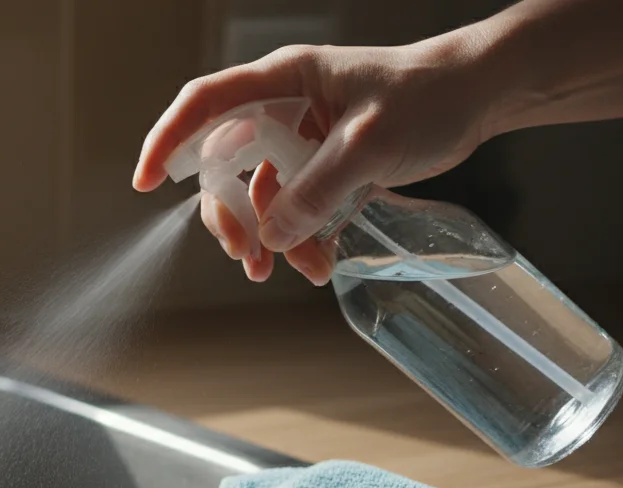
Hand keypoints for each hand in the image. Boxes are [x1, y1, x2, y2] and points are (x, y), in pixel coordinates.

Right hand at [132, 37, 494, 284]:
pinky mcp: (324, 162)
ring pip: (259, 192)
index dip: (167, 140)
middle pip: (224, 162)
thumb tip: (273, 237)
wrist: (478, 97)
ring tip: (288, 271)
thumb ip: (316, 190)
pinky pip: (294, 205)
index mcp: (282, 80)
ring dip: (268, 235)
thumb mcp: (369, 144)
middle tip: (244, 254)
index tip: (144, 182)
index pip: (205, 104)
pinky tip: (318, 263)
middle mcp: (282, 106)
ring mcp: (301, 136)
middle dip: (228, 213)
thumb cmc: (427, 96)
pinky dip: (300, 236)